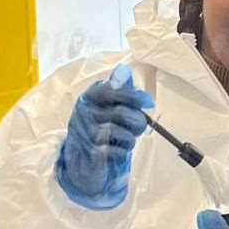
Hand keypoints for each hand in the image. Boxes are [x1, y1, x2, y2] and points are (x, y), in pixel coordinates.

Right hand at [55, 64, 154, 209]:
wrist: (80, 157)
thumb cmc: (99, 125)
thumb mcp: (105, 104)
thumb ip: (117, 88)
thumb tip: (125, 71)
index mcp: (89, 96)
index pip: (111, 90)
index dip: (132, 95)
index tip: (147, 101)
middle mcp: (84, 113)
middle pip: (120, 113)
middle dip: (137, 121)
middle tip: (141, 125)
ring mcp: (85, 133)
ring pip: (120, 133)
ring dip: (130, 138)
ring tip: (128, 139)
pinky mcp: (91, 153)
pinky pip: (117, 151)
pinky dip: (123, 152)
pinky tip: (119, 150)